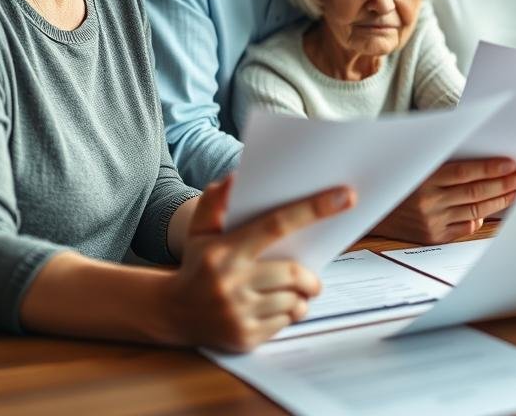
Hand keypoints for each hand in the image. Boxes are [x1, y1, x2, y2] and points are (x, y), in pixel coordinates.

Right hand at [165, 177, 354, 350]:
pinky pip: (285, 322)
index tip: (344, 196)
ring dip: (301, 295)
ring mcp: (238, 313)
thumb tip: (235, 177)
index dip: (314, 208)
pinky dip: (289, 313)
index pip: (277, 224)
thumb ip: (215, 200)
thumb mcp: (200, 228)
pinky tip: (276, 307)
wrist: (171, 312)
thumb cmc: (196, 263)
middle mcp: (231, 282)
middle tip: (311, 275)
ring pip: (294, 301)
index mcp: (225, 250)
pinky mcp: (244, 337)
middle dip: (310, 276)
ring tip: (292, 292)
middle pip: (294, 273)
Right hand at [372, 156, 515, 244]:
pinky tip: (493, 208)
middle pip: (476, 192)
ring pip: (475, 209)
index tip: (512, 164)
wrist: (367, 210)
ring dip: (500, 200)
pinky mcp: (432, 237)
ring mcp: (431, 222)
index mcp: (423, 178)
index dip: (492, 168)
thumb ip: (442, 161)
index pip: (466, 172)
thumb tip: (480, 160)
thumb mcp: (414, 163)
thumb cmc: (395, 178)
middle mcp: (428, 202)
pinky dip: (480, 216)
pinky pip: (464, 227)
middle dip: (504, 184)